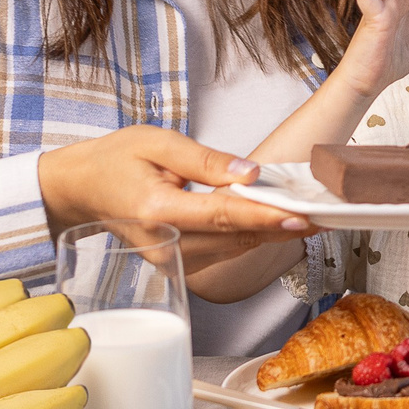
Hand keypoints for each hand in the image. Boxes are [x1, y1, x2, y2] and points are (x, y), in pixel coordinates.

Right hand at [37, 125, 310, 267]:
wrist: (80, 190)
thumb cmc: (115, 160)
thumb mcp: (157, 142)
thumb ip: (206, 159)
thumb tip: (252, 173)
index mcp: (157, 210)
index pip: (221, 216)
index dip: (264, 217)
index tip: (301, 216)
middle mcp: (165, 244)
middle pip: (235, 238)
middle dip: (283, 226)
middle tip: (328, 214)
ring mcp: (170, 260)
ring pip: (234, 249)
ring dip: (272, 232)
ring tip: (313, 216)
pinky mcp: (177, 266)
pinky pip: (224, 252)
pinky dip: (251, 236)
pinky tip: (277, 221)